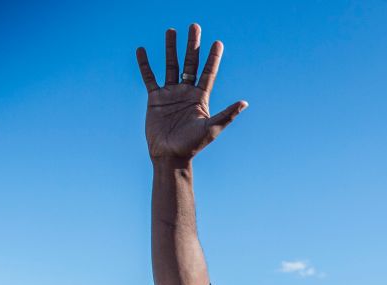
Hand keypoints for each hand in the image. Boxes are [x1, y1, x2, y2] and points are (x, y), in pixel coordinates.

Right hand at [137, 24, 246, 161]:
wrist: (170, 155)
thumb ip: (227, 114)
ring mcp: (170, 94)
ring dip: (171, 48)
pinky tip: (142, 50)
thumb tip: (245, 102)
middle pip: (190, 63)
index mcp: (201, 98)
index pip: (208, 72)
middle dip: (193, 45)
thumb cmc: (192, 145)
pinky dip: (145, 65)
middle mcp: (186, 92)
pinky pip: (149, 78)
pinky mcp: (155, 99)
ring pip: (171, 66)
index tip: (218, 42)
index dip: (213, 58)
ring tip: (171, 31)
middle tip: (195, 26)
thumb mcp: (211, 128)